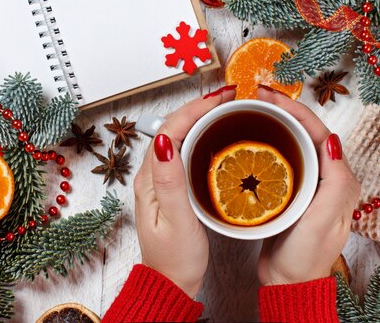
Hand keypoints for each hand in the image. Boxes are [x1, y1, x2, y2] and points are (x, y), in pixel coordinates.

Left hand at [133, 86, 236, 297]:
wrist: (171, 282)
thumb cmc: (174, 258)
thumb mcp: (176, 221)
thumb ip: (170, 181)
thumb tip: (165, 140)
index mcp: (150, 178)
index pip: (170, 130)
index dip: (196, 108)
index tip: (221, 97)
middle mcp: (152, 174)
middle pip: (173, 127)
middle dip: (200, 107)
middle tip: (229, 97)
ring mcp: (162, 180)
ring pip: (179, 137)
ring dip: (200, 118)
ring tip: (225, 108)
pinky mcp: (172, 187)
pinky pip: (185, 151)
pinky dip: (201, 136)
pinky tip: (216, 135)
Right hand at [256, 86, 360, 285]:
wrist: (288, 281)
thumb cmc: (306, 255)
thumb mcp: (323, 220)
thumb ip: (336, 181)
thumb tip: (331, 139)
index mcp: (338, 179)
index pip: (318, 131)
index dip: (294, 109)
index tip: (268, 96)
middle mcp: (325, 177)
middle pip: (304, 132)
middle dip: (282, 109)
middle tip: (255, 96)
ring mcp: (306, 183)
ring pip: (291, 142)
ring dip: (274, 123)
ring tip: (251, 110)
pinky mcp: (289, 191)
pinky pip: (280, 158)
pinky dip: (266, 142)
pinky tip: (248, 140)